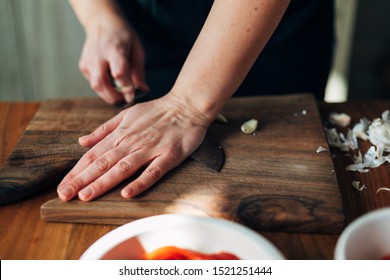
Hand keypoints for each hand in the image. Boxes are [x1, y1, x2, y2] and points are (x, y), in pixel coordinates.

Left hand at [57, 94, 208, 200]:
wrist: (187, 105)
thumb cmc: (157, 111)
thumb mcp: (126, 114)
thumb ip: (104, 129)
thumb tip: (82, 141)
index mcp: (120, 134)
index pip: (93, 155)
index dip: (76, 171)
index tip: (62, 187)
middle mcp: (131, 142)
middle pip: (102, 163)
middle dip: (82, 180)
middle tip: (65, 195)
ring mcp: (150, 150)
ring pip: (122, 168)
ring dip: (103, 182)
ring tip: (86, 196)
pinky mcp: (168, 156)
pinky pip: (152, 171)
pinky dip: (140, 182)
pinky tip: (127, 193)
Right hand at [79, 17, 148, 103]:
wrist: (102, 22)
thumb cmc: (122, 35)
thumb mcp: (137, 49)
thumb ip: (139, 71)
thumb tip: (143, 89)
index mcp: (114, 50)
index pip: (119, 73)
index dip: (126, 88)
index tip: (132, 97)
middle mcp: (98, 56)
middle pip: (102, 83)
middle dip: (114, 96)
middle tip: (125, 100)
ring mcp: (88, 61)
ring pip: (95, 86)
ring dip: (108, 95)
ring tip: (119, 94)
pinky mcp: (84, 66)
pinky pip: (93, 83)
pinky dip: (102, 88)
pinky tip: (110, 84)